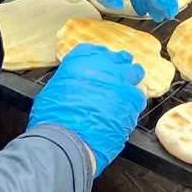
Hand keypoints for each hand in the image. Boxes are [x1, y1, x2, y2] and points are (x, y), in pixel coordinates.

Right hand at [28, 44, 144, 172]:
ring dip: (131, 81)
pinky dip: (133, 105)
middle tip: (116, 78)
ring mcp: (121, 82)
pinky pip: (138, 98)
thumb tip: (74, 88)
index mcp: (81, 60)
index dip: (99, 59)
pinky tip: (125, 114)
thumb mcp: (53, 91)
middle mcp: (103, 66)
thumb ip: (69, 83)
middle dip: (119, 67)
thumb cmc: (53, 119)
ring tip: (125, 94)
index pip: (95, 51)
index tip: (100, 66)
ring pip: (135, 73)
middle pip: (119, 59)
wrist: (67, 140)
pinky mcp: (133, 101)